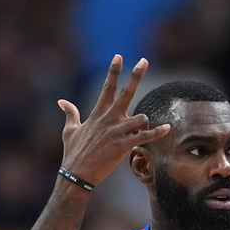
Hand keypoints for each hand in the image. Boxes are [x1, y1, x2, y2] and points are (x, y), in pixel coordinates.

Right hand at [56, 55, 170, 185]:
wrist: (76, 173)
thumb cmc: (73, 152)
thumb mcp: (69, 130)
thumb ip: (70, 113)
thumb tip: (61, 101)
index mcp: (98, 113)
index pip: (107, 87)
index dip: (113, 71)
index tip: (119, 56)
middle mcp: (109, 119)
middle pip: (125, 92)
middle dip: (135, 75)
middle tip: (144, 60)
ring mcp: (116, 132)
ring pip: (141, 117)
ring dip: (145, 120)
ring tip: (143, 127)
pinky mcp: (123, 146)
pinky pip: (144, 137)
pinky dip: (157, 133)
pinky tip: (168, 127)